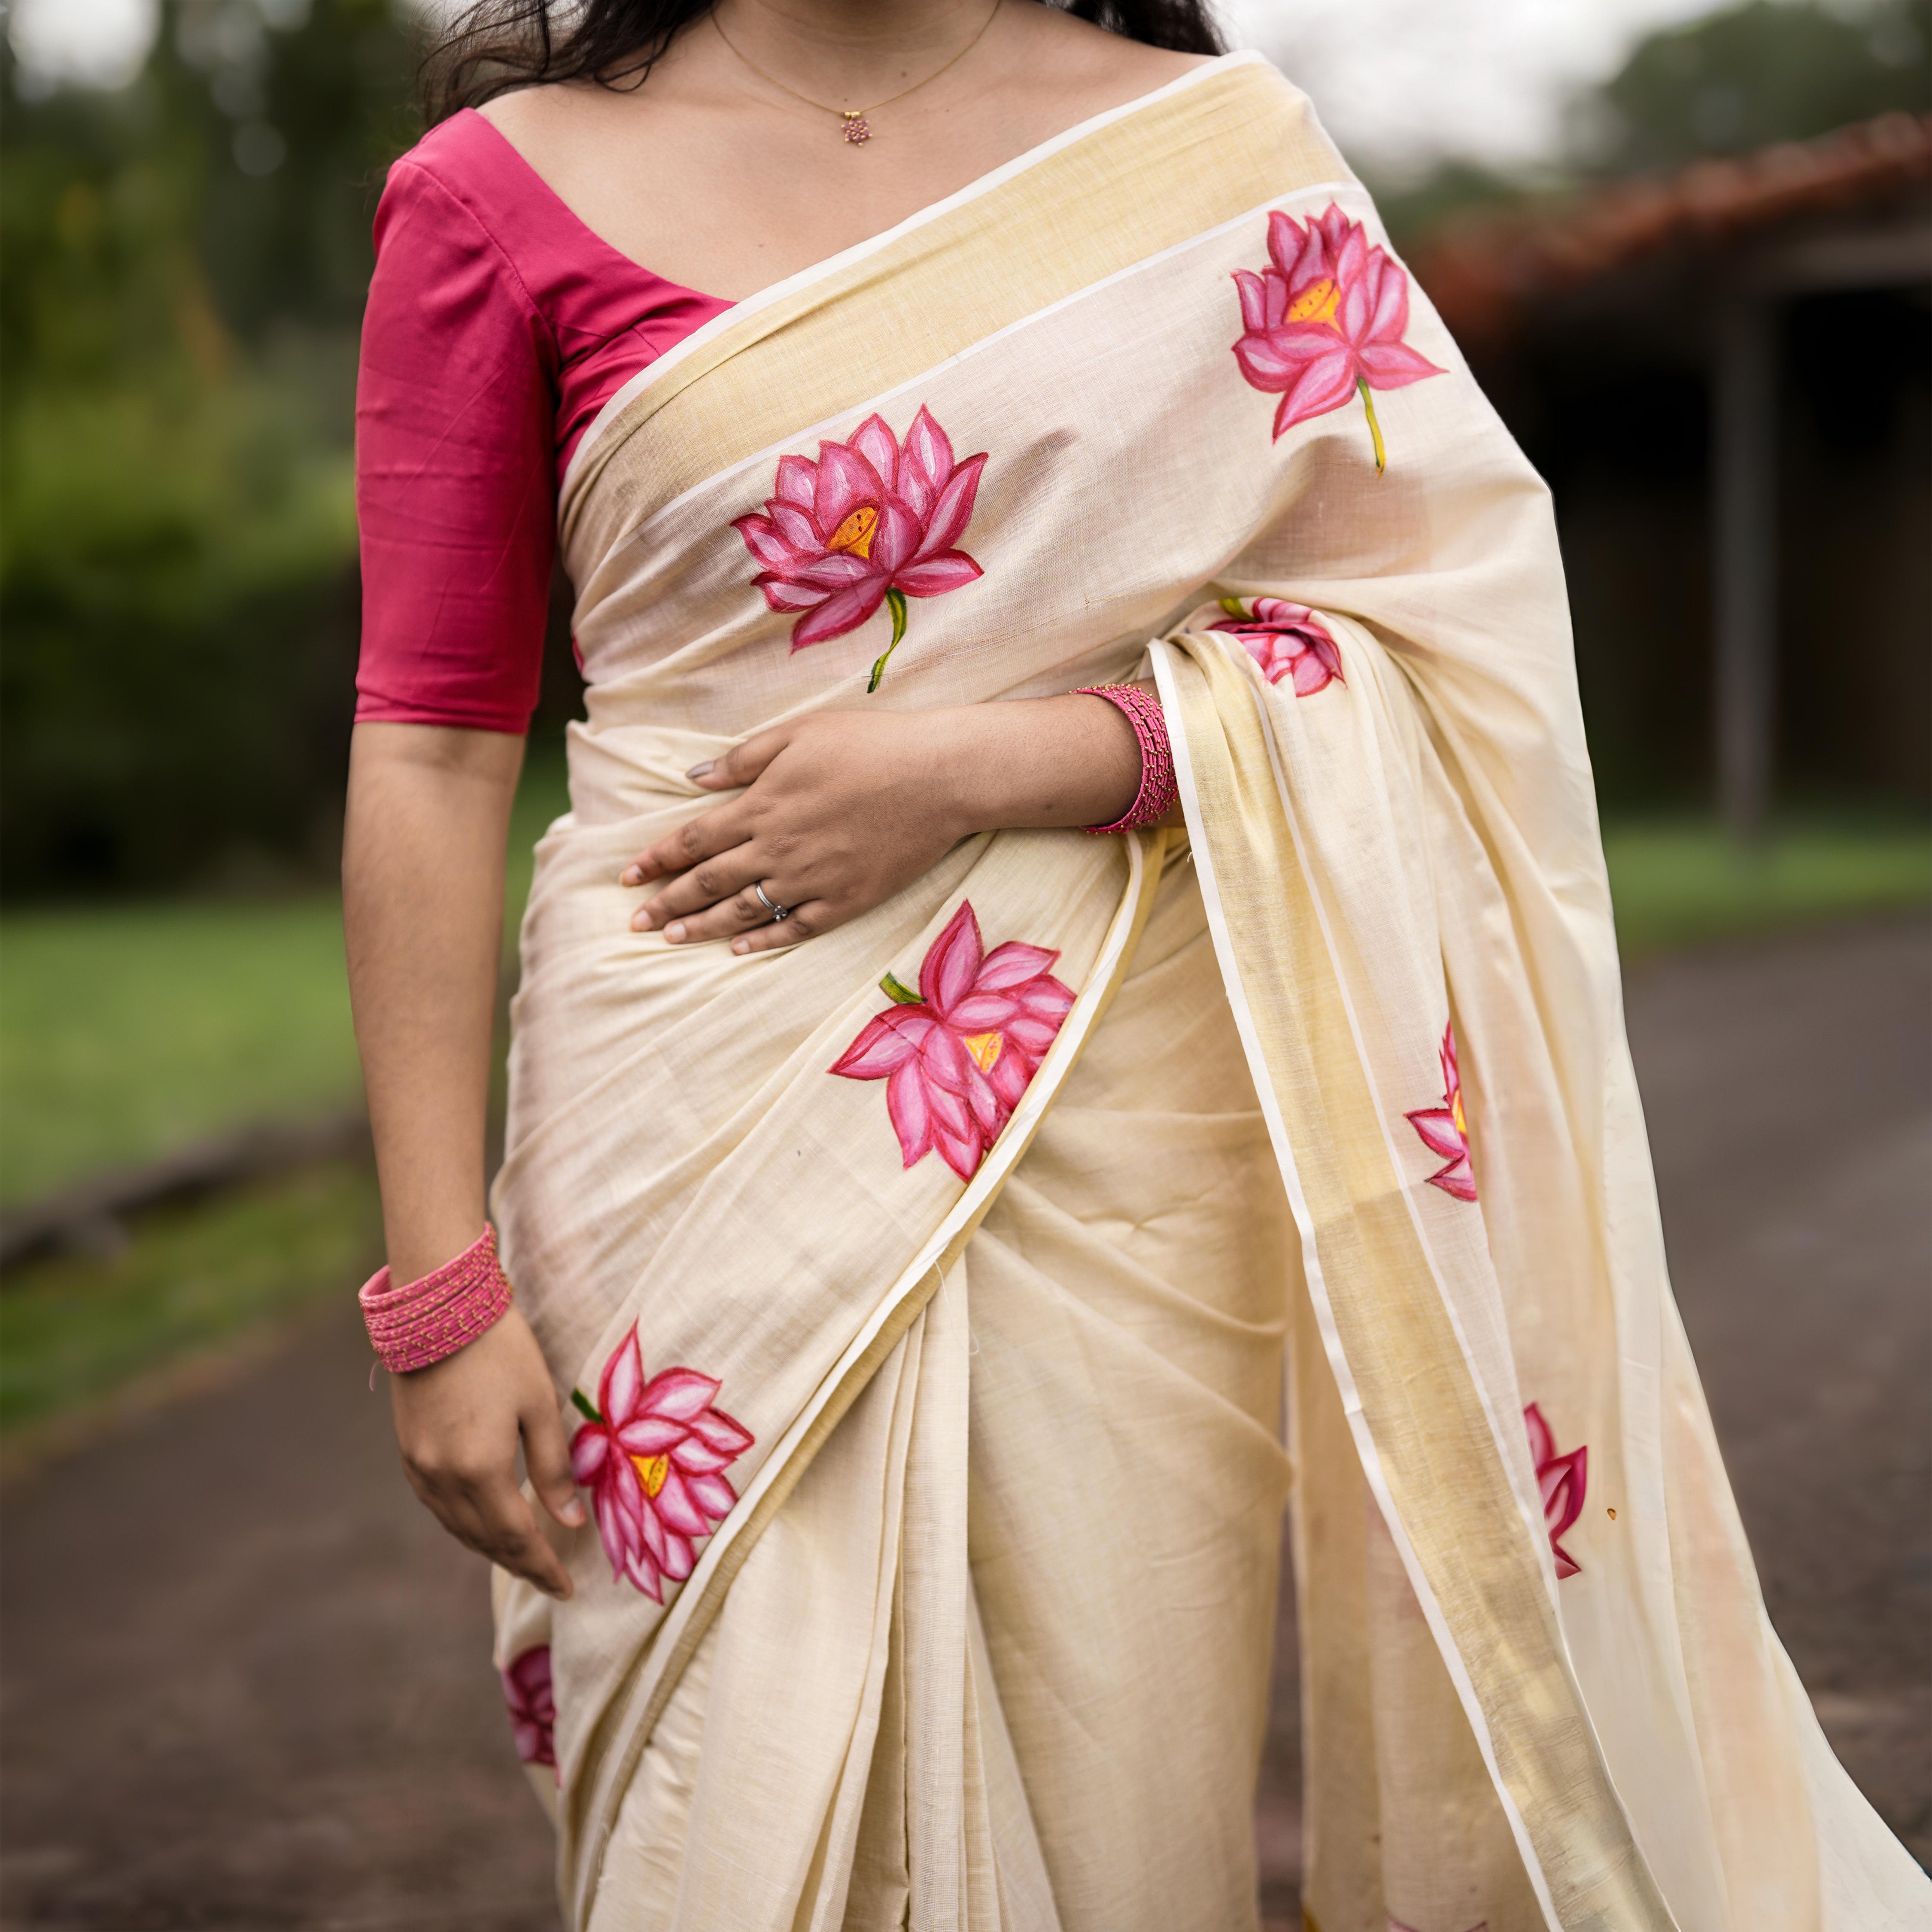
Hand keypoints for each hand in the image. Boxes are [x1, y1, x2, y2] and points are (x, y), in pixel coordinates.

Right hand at [389, 1306, 584, 1599]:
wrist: (438, 1310)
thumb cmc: (500, 1350)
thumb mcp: (539, 1405)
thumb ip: (554, 1468)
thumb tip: (569, 1522)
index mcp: (480, 1470)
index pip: (518, 1537)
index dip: (543, 1566)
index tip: (567, 1588)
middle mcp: (442, 1479)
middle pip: (485, 1540)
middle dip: (521, 1563)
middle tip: (550, 1579)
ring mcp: (419, 1469)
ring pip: (458, 1528)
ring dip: (491, 1548)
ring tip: (524, 1558)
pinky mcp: (408, 1454)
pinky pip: (439, 1507)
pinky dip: (466, 1524)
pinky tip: (485, 1523)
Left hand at [619, 696, 1146, 952]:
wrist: (939, 776)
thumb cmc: (870, 744)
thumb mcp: (799, 734)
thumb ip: (744, 759)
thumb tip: (694, 778)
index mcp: (763, 805)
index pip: (694, 839)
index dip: (658, 859)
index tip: (628, 876)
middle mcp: (779, 848)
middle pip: (709, 881)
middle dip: (667, 901)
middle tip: (634, 922)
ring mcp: (813, 879)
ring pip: (745, 911)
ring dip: (704, 926)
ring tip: (672, 938)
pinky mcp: (847, 899)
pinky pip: (796, 927)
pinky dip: (764, 941)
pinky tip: (739, 950)